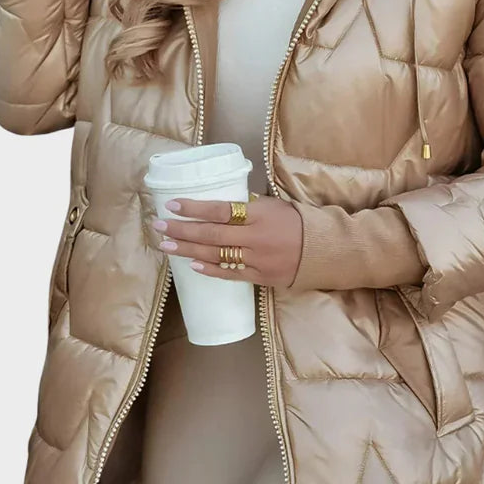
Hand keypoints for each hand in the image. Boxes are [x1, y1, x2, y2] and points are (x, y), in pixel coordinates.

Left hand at [152, 196, 302, 286]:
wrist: (325, 250)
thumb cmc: (298, 221)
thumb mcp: (275, 205)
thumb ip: (248, 206)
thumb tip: (219, 205)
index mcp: (259, 215)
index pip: (219, 210)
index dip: (194, 208)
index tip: (172, 205)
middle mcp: (255, 238)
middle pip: (211, 234)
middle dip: (181, 230)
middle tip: (158, 226)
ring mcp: (257, 260)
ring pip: (215, 255)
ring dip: (188, 250)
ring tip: (167, 245)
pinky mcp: (260, 277)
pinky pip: (230, 274)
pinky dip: (209, 269)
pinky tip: (191, 264)